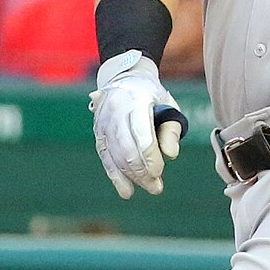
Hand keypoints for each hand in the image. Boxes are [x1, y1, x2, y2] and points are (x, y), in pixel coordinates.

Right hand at [89, 50, 188, 196]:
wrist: (125, 78)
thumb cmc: (153, 95)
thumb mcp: (168, 105)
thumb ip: (172, 129)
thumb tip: (171, 155)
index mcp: (136, 99)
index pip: (141, 133)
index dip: (150, 156)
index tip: (159, 172)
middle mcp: (116, 110)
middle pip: (127, 147)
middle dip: (142, 171)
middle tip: (157, 187)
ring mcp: (103, 121)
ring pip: (115, 155)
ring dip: (132, 176)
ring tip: (150, 187)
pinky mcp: (97, 132)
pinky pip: (105, 157)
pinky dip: (116, 175)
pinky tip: (127, 191)